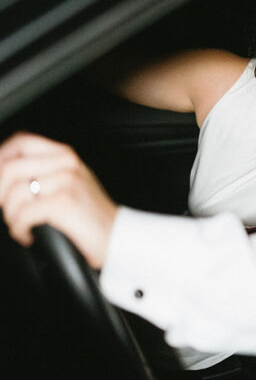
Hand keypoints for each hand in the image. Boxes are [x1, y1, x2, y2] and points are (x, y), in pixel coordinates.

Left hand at [0, 133, 117, 268]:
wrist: (118, 237)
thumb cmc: (92, 216)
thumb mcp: (72, 182)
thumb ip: (45, 171)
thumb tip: (6, 175)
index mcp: (65, 155)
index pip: (21, 142)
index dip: (0, 157)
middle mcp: (66, 163)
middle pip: (10, 167)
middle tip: (4, 208)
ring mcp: (65, 181)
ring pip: (13, 193)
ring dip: (10, 216)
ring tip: (19, 225)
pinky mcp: (63, 203)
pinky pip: (22, 214)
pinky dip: (18, 229)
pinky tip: (27, 235)